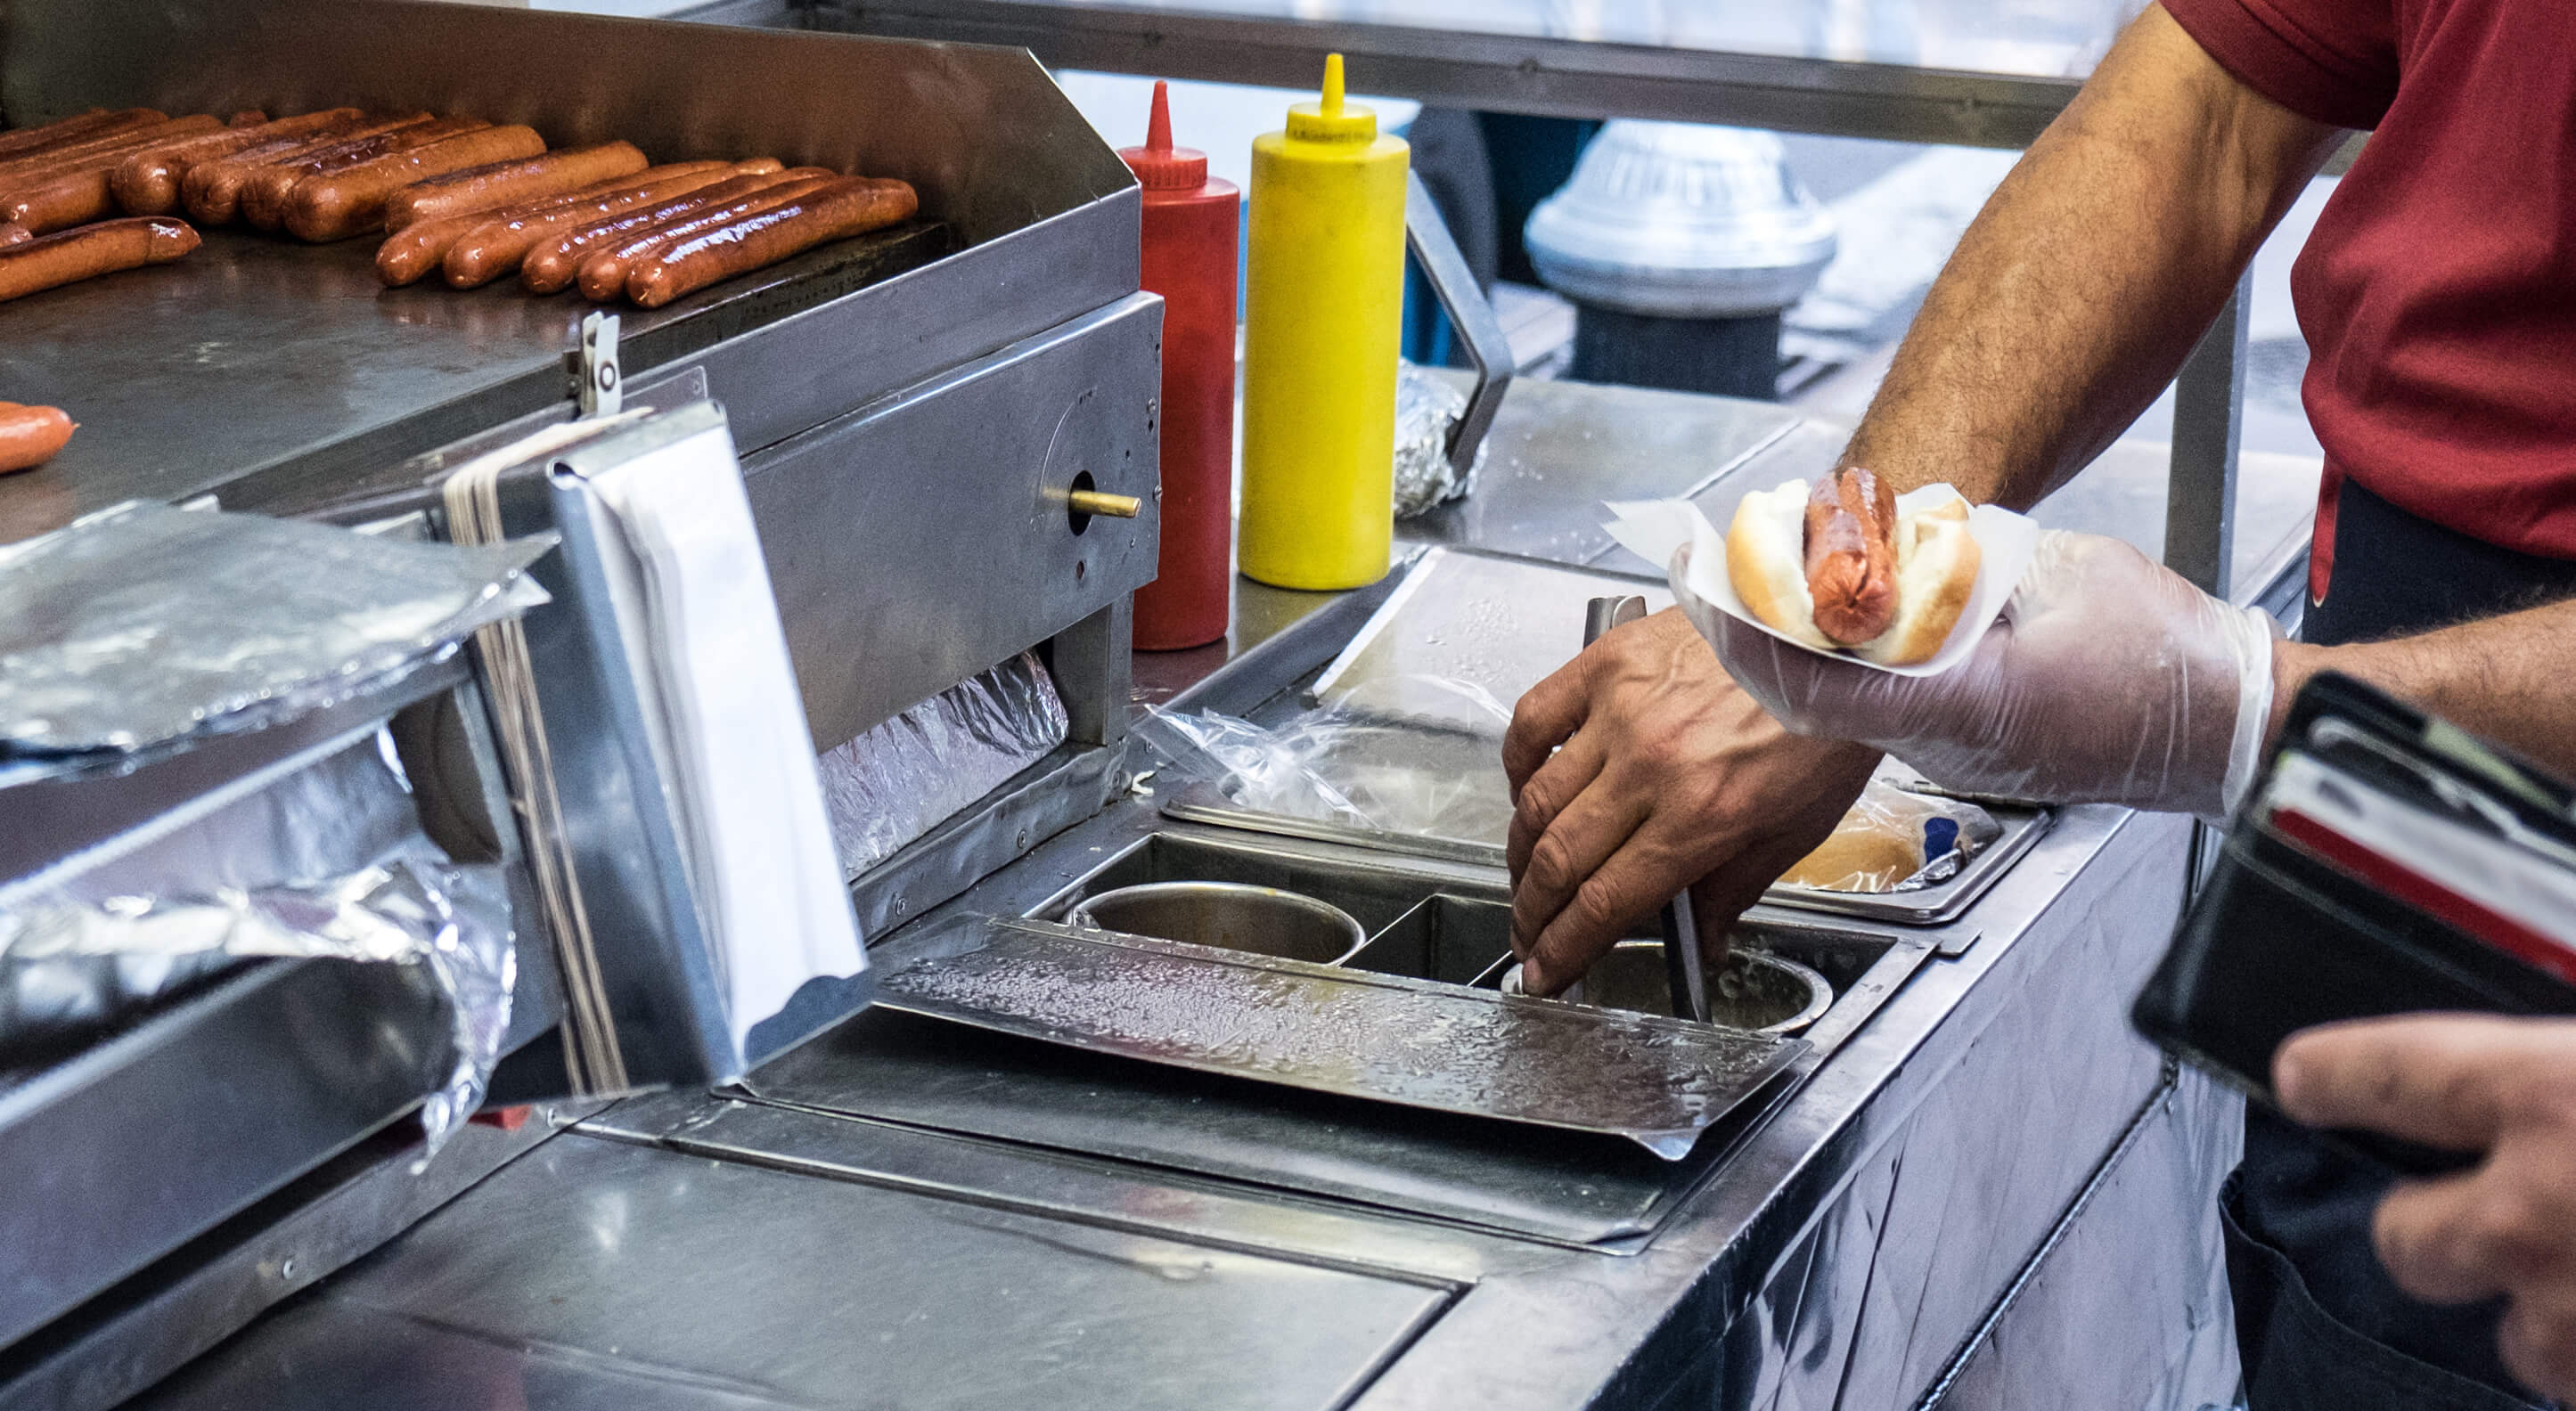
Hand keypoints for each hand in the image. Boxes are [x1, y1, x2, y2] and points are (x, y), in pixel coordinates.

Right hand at [1502, 607, 1878, 995]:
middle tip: (1525, 934)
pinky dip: (1517, 762)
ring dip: (1519, 851)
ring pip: (1537, 800)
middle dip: (1531, 912)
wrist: (1835, 634)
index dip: (1564, 948)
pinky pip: (1534, 719)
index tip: (1545, 970)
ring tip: (1524, 874)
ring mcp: (1622, 712)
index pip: (1605, 902)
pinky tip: (1525, 786)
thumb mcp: (1797, 827)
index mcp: (1703, 817)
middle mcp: (1652, 767)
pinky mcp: (1608, 664)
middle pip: (1560, 860)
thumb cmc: (1827, 721)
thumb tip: (1704, 943)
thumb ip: (1736, 888)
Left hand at [1690, 529, 2276, 818]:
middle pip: (1821, 694)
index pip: (1828, 683)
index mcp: (1968, 706)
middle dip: (1761, 633)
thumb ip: (1971, 563)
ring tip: (1762, 580)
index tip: (1713, 592)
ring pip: (1848, 703)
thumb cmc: (2174, 663)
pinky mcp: (1970, 744)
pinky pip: (1886, 706)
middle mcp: (1950, 742)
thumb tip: (1898, 543)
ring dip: (1802, 644)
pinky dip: (1849, 659)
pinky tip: (1834, 616)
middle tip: (1714, 572)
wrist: (2235, 729)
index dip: (1758, 637)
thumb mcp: (2065, 579)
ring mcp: (1957, 752)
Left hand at [2275, 1015, 2575, 1400]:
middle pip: (2403, 1235)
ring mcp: (2571, 1314)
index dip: (2335, 1077)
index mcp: (2552, 1095)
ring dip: (2538, 1308)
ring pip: (2504, 1332)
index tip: (2303, 1078)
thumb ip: (2561, 1067)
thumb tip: (2534, 1072)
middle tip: (2508, 1207)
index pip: (2387, 1073)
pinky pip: (2572, 1379)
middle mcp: (2534, 1211)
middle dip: (2436, 1227)